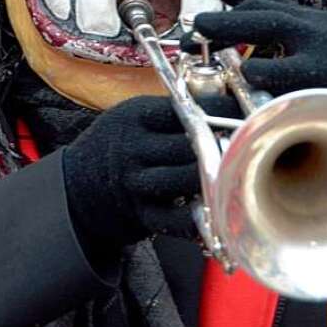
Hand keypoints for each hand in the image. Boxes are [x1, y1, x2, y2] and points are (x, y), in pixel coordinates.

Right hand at [63, 93, 236, 259]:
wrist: (77, 186)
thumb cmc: (117, 145)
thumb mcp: (131, 117)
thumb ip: (169, 115)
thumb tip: (225, 107)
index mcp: (133, 117)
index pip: (181, 110)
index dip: (217, 112)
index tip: (243, 114)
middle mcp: (132, 147)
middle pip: (187, 145)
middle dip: (221, 145)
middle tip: (249, 144)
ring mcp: (135, 183)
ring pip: (185, 179)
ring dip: (214, 176)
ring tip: (237, 173)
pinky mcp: (141, 214)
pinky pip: (176, 219)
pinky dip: (200, 216)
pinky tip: (217, 210)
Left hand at [181, 0, 326, 111]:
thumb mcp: (313, 70)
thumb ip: (280, 61)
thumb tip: (240, 65)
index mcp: (310, 25)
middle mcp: (317, 27)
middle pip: (262, 6)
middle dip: (222, 10)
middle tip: (190, 19)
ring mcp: (325, 46)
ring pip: (273, 23)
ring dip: (232, 24)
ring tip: (200, 27)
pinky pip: (289, 68)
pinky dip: (264, 69)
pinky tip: (246, 72)